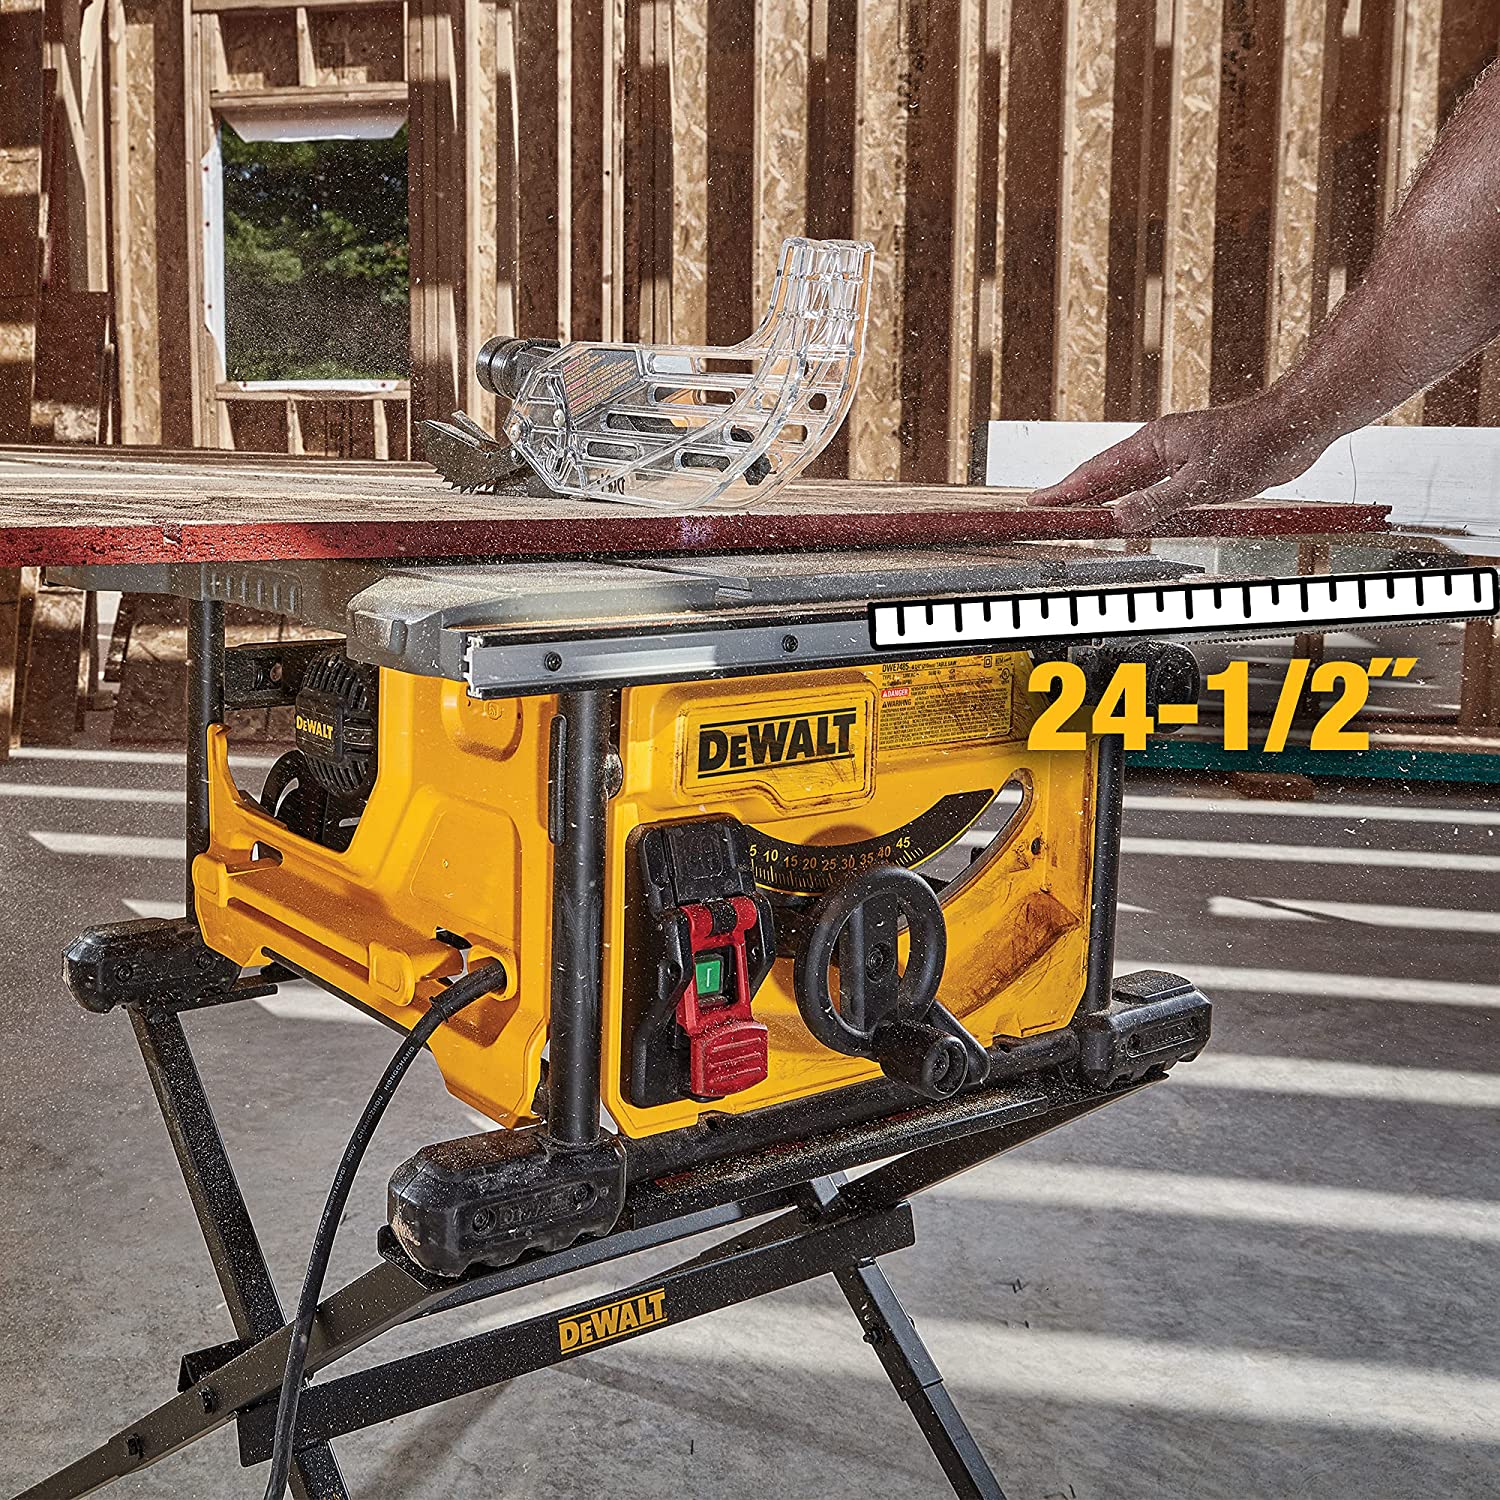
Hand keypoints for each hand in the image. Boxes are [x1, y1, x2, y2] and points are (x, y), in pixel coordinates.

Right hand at [1025, 394, 1340, 532]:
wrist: (1297, 426)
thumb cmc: (1256, 443)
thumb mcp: (1203, 481)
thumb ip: (1158, 501)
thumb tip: (1118, 518)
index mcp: (1153, 444)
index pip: (1097, 472)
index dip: (1065, 490)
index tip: (1037, 501)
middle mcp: (1159, 448)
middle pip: (1105, 477)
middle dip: (1074, 495)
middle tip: (1046, 510)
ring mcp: (1176, 457)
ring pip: (1127, 484)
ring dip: (1101, 500)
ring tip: (1077, 515)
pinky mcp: (1194, 467)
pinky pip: (1152, 489)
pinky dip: (1133, 503)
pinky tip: (1130, 513)